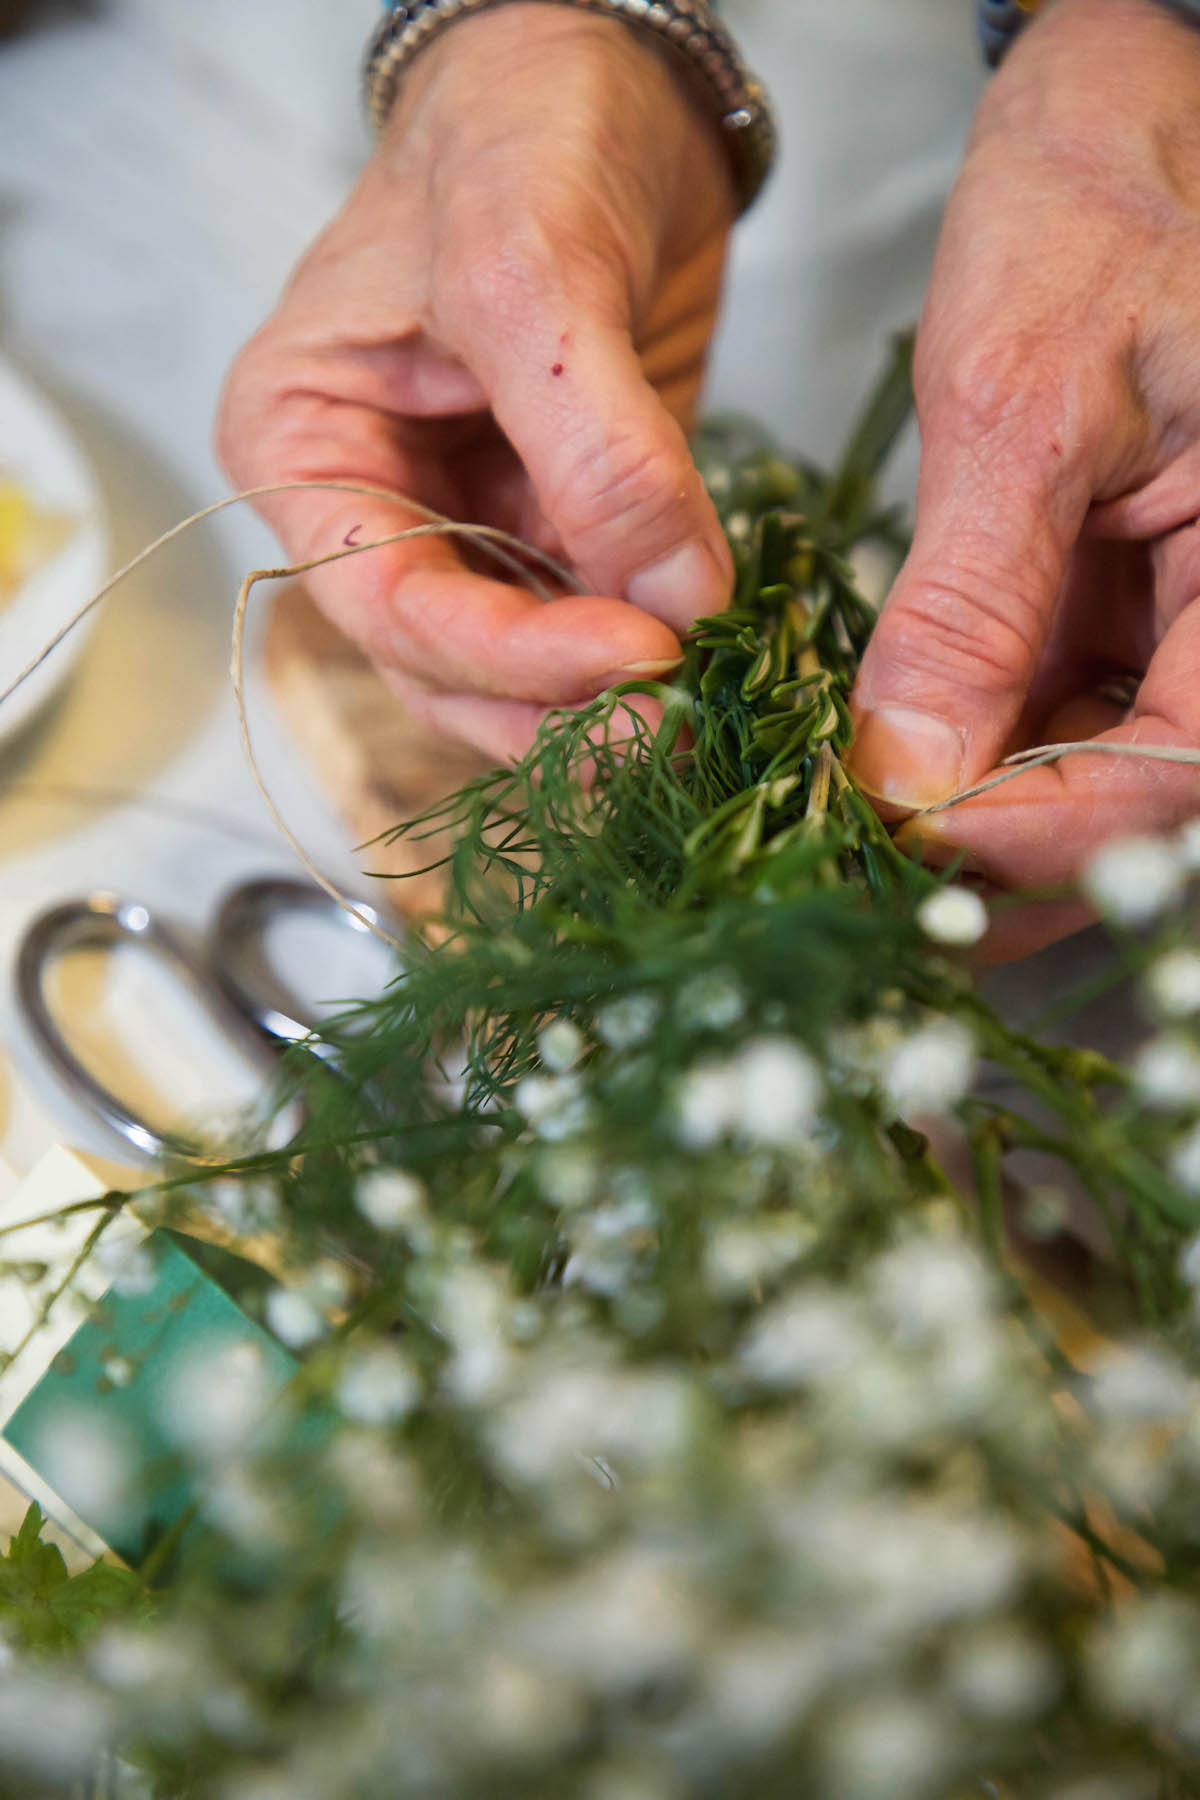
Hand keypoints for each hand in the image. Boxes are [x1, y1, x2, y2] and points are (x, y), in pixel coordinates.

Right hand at [217, 3, 733, 764]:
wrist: (607, 80)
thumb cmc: (513, 132)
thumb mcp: (530, 270)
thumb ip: (595, 443)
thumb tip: (673, 599)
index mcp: (305, 447)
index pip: (386, 599)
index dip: (506, 653)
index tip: (632, 655)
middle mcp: (377, 505)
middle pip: (449, 666)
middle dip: (558, 709)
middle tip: (677, 730)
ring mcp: (471, 521)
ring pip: (524, 668)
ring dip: (607, 706)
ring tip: (704, 719)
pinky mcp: (563, 523)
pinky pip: (599, 616)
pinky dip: (654, 651)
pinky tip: (716, 664)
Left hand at [847, 0, 1199, 956]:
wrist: (1116, 110)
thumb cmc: (1110, 203)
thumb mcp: (1027, 403)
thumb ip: (974, 601)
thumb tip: (911, 771)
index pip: (1178, 768)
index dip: (1050, 832)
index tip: (917, 840)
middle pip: (1138, 793)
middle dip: (1004, 849)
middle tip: (871, 875)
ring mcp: (1182, 610)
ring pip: (1089, 762)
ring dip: (975, 809)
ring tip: (856, 829)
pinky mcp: (1122, 596)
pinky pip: (1056, 702)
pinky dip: (969, 740)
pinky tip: (884, 758)